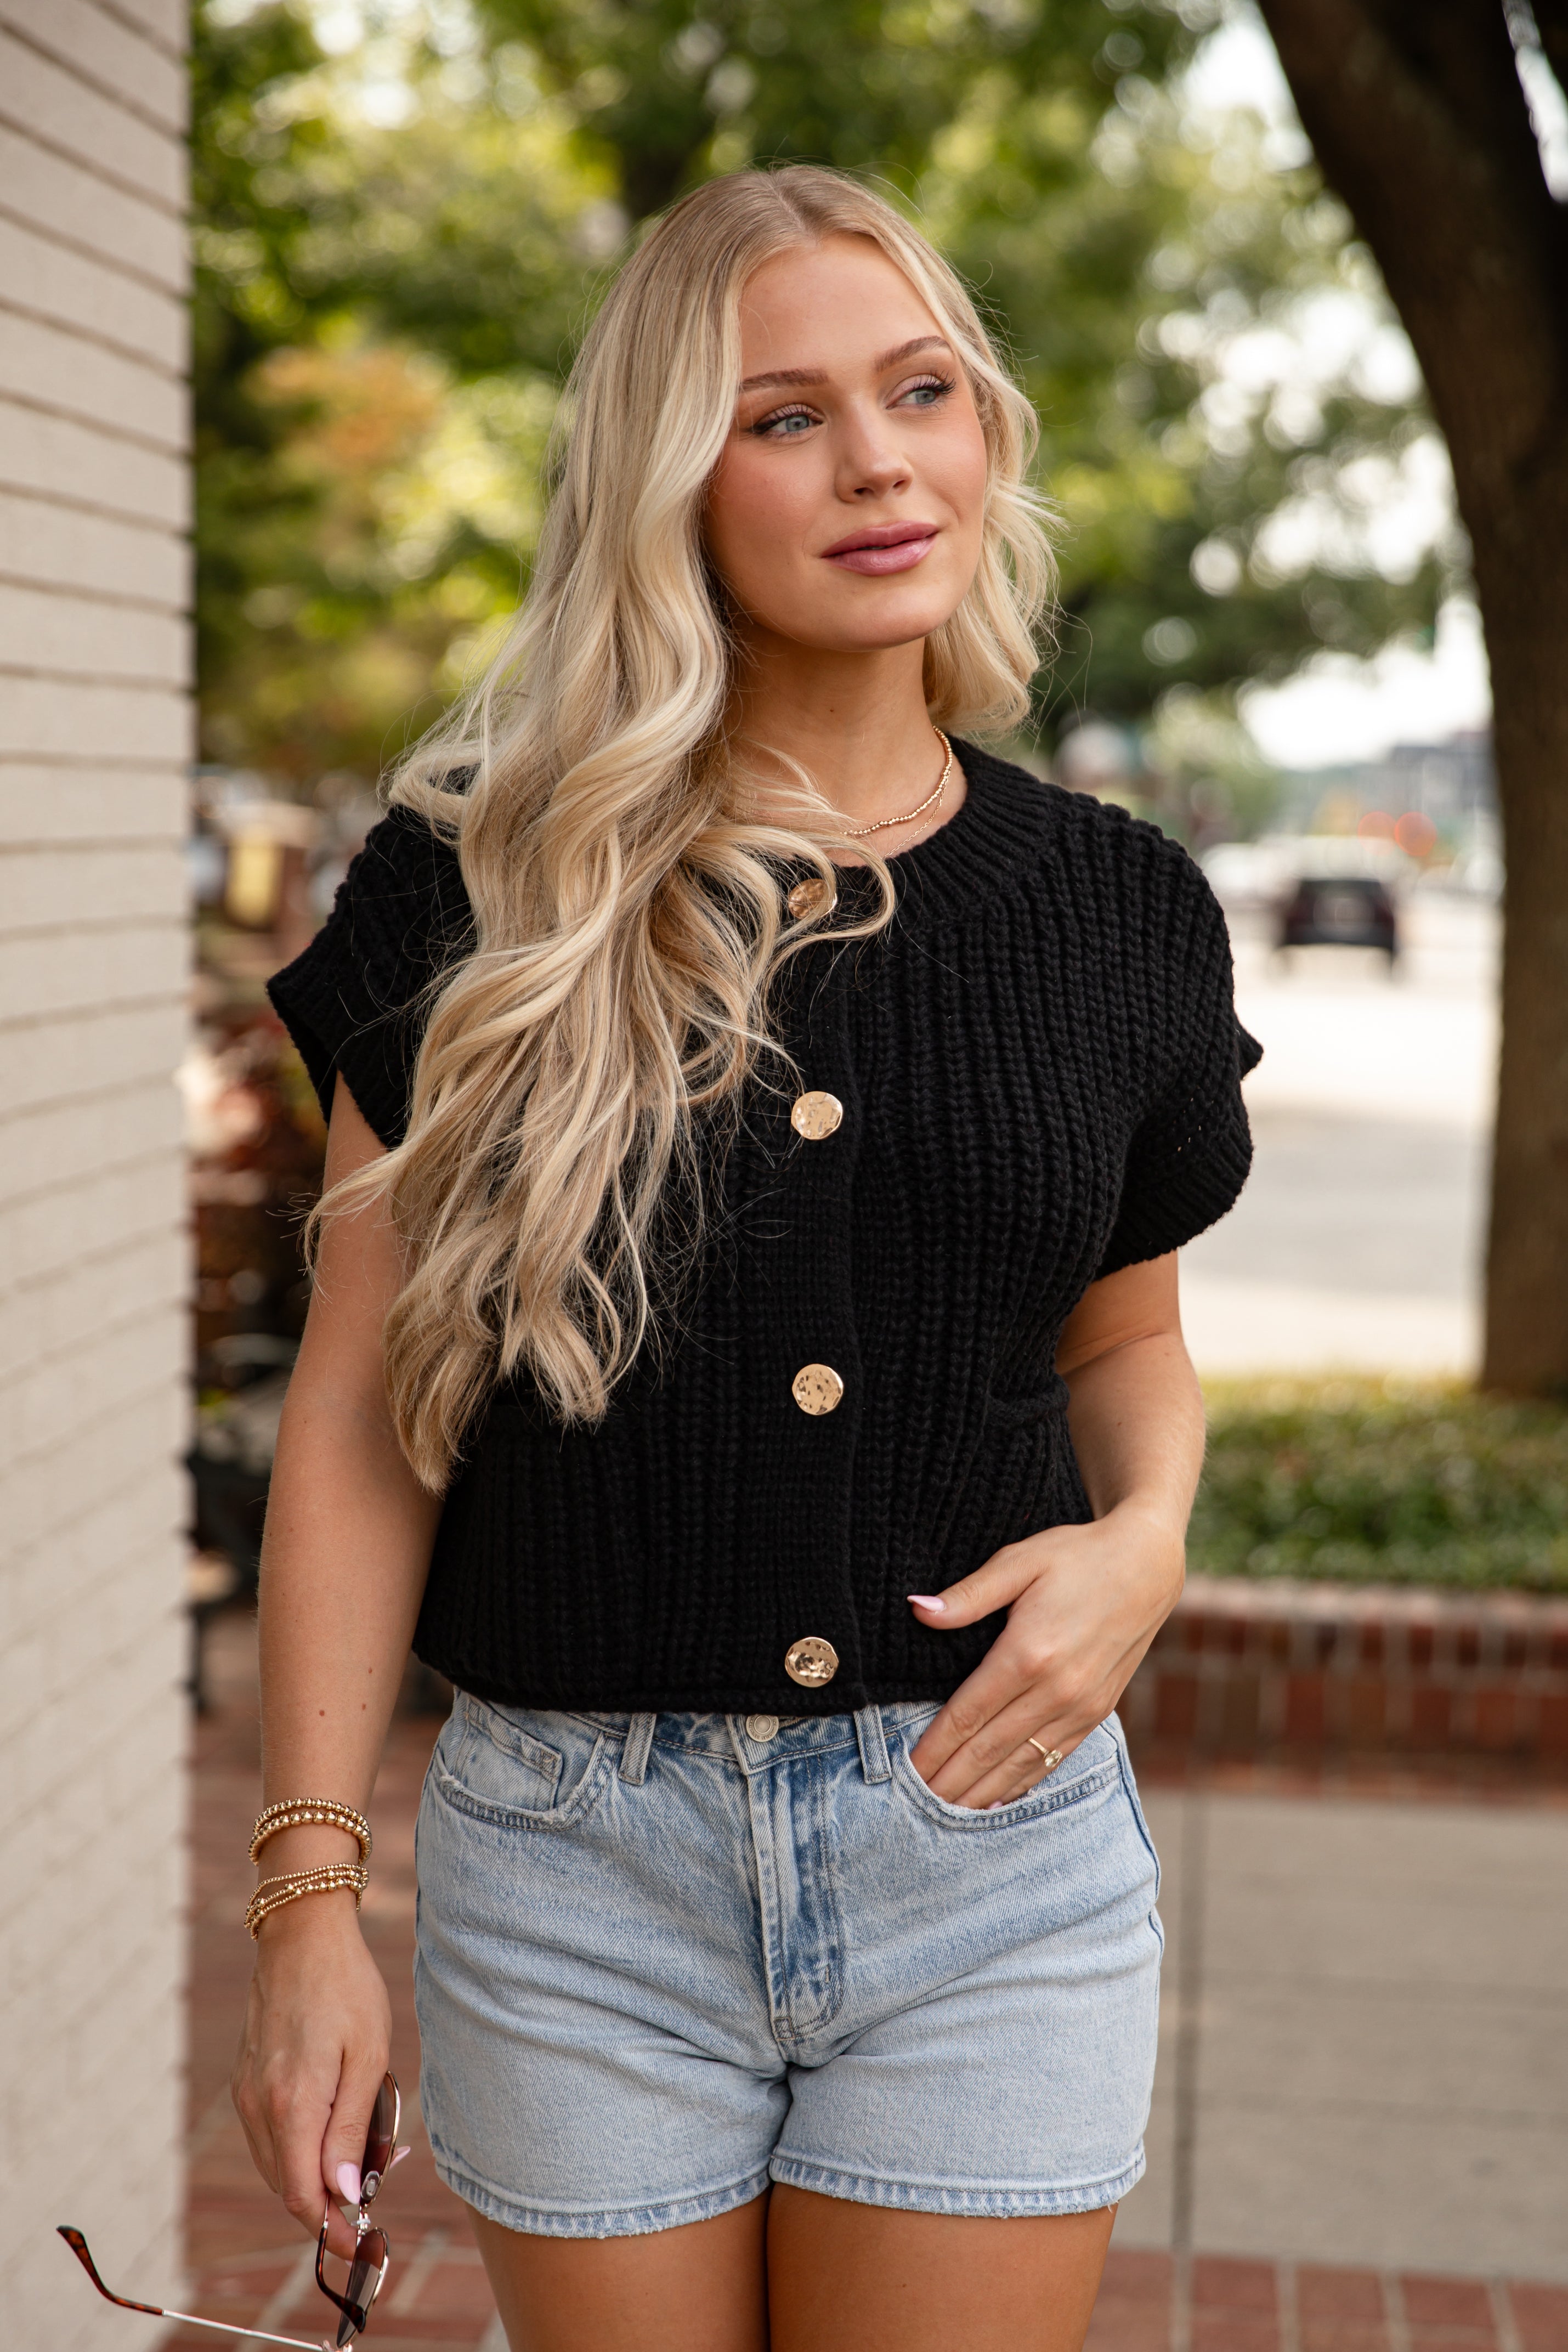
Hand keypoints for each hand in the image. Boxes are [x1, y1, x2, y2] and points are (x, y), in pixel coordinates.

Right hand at [232, 1895, 393, 2260]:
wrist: (302, 1935)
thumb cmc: (346, 1989)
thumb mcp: (368, 2057)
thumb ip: (352, 2130)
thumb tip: (346, 2196)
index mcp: (292, 2105)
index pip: (303, 2198)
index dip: (333, 2230)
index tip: (364, 2243)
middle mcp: (259, 2108)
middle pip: (290, 2188)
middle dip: (332, 2200)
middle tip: (380, 2177)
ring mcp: (246, 2095)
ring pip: (279, 2165)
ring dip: (317, 2172)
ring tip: (366, 2144)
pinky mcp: (245, 2081)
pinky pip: (270, 2136)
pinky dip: (301, 2144)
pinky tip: (334, 2118)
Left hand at [906, 1503, 1183, 1809]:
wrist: (1147, 1566)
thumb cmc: (1076, 1556)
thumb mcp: (1019, 1561)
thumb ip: (968, 1594)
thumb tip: (918, 1610)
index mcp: (1028, 1653)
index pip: (967, 1714)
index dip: (934, 1747)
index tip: (905, 1771)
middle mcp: (1056, 1690)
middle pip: (988, 1749)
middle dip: (948, 1780)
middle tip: (913, 1803)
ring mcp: (1080, 1706)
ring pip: (1020, 1763)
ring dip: (981, 1791)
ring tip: (945, 1812)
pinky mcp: (1097, 1712)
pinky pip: (1054, 1759)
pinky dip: (1022, 1783)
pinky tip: (998, 1798)